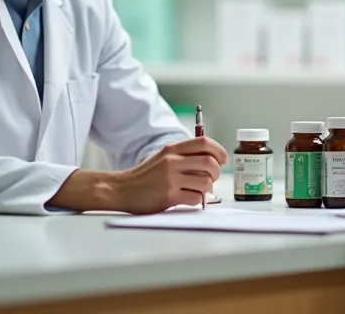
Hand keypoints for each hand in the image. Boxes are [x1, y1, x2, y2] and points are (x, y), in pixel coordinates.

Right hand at [110, 137, 226, 213]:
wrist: (122, 190)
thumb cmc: (146, 175)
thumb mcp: (163, 156)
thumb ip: (184, 155)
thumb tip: (212, 160)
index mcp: (172, 149)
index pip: (204, 143)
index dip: (219, 151)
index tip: (222, 159)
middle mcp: (172, 161)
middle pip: (210, 163)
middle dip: (217, 172)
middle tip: (212, 177)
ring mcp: (170, 178)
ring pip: (205, 182)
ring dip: (206, 188)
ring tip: (197, 189)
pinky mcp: (169, 196)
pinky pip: (196, 198)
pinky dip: (197, 200)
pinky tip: (188, 198)